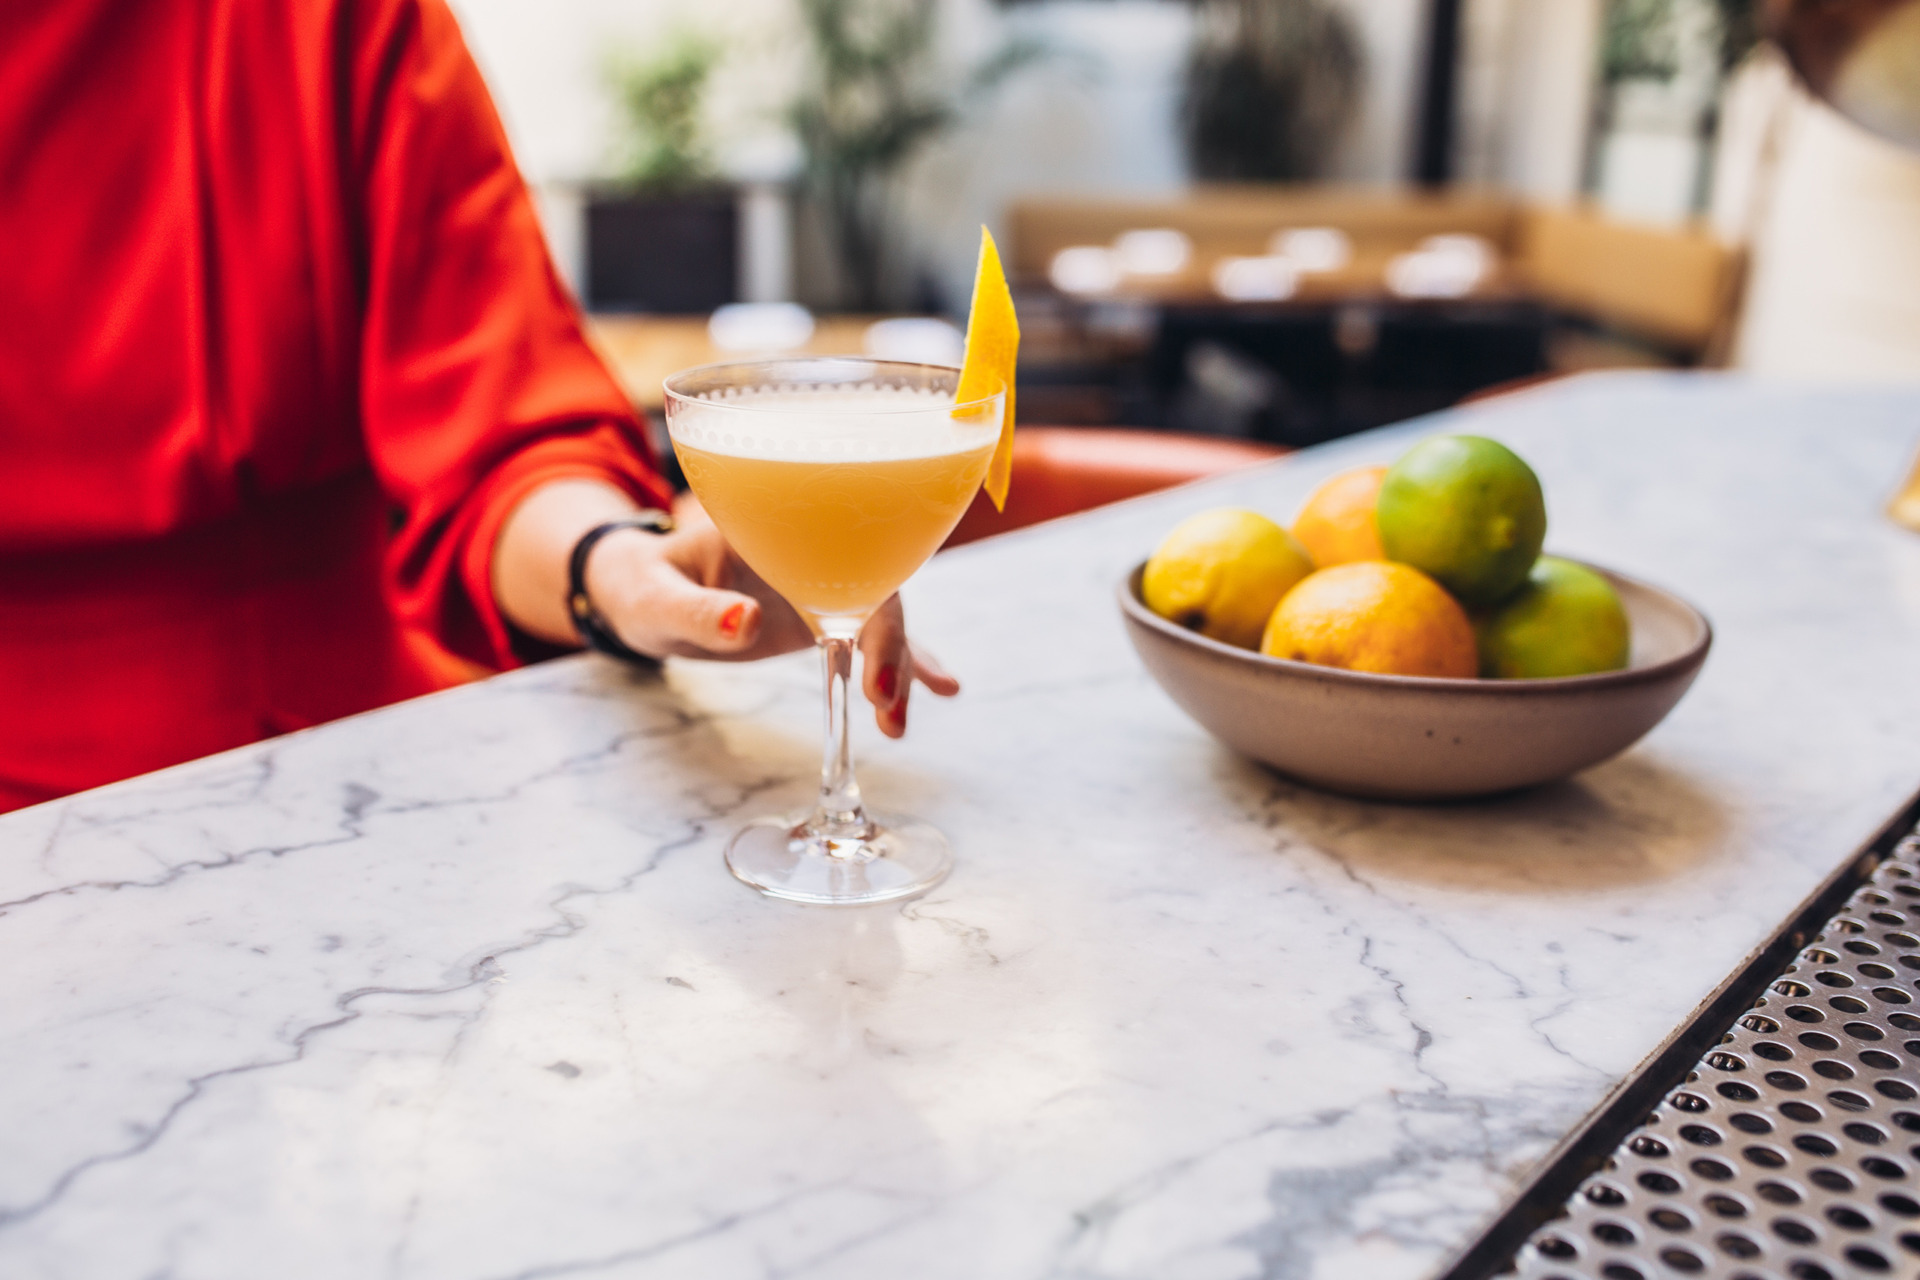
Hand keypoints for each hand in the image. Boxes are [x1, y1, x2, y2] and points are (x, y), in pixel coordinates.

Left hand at [585, 495, 960, 735]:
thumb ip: (696, 612)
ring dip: (897, 669)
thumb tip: (746, 623)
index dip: (874, 605)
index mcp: (779, 524)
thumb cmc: (640, 586)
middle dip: (892, 652)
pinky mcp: (825, 610)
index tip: (868, 672)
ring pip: (880, 619)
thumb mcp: (653, 600)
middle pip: (877, 589)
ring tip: (896, 725)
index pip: (849, 552)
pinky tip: (945, 688)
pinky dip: (903, 662)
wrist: (638, 590)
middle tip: (886, 709)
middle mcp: (814, 547)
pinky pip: (871, 636)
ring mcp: (824, 579)